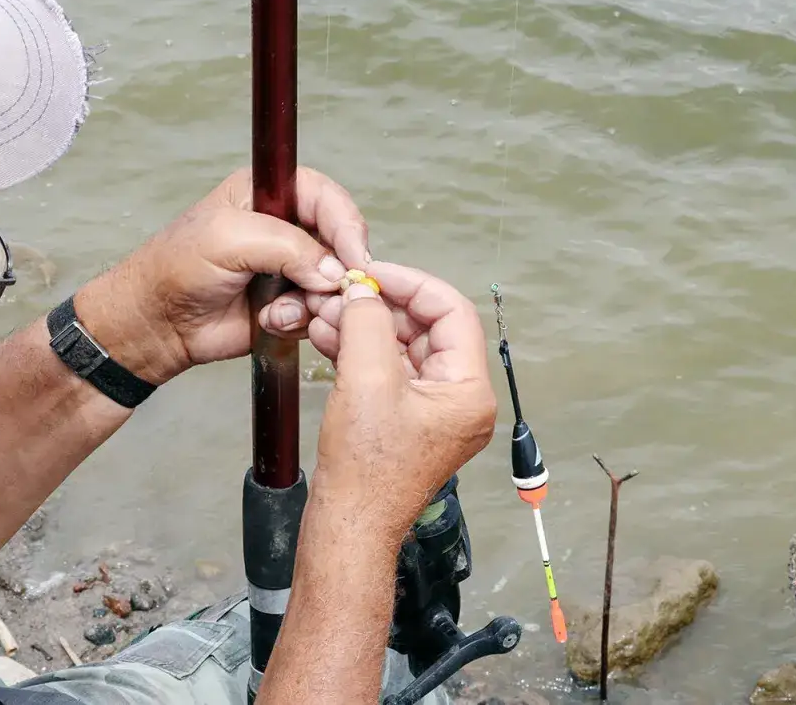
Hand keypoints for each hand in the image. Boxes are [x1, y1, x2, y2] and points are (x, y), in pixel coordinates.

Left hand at [74, 167, 369, 384]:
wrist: (158, 323)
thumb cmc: (177, 268)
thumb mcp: (229, 240)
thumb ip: (286, 246)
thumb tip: (333, 273)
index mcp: (269, 192)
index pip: (327, 197)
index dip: (347, 225)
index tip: (355, 257)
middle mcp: (286, 226)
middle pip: (340, 241)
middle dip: (336, 270)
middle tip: (322, 292)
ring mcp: (290, 266)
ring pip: (334, 282)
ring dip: (314, 301)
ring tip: (277, 311)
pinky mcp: (289, 302)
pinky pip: (319, 311)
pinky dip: (302, 320)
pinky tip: (270, 321)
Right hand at [306, 262, 497, 536]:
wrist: (348, 524)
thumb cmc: (366, 472)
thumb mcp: (366, 381)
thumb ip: (367, 324)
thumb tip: (363, 292)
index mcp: (468, 391)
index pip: (451, 312)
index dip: (410, 284)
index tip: (373, 272)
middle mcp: (459, 399)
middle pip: (425, 327)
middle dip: (380, 306)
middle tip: (343, 292)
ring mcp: (431, 410)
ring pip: (401, 346)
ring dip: (364, 326)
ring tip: (327, 312)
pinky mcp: (404, 418)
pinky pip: (387, 369)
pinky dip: (359, 350)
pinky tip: (329, 335)